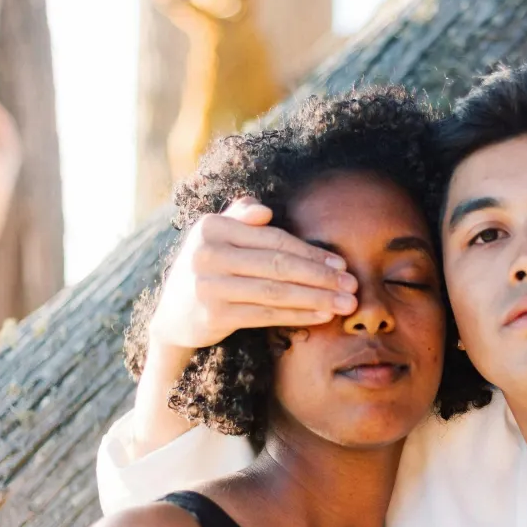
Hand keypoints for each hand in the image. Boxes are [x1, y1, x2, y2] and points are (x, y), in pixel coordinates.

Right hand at [147, 198, 358, 360]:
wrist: (173, 315)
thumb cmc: (209, 268)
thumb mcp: (216, 237)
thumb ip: (240, 217)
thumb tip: (264, 210)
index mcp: (211, 226)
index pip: (272, 239)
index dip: (310, 251)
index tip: (340, 263)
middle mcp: (207, 253)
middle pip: (277, 264)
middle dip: (320, 276)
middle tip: (352, 285)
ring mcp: (208, 285)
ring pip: (275, 291)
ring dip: (316, 298)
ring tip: (345, 303)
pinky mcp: (213, 315)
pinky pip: (265, 314)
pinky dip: (298, 316)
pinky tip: (322, 316)